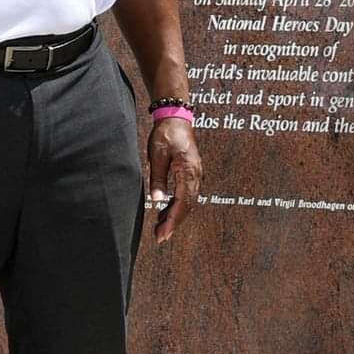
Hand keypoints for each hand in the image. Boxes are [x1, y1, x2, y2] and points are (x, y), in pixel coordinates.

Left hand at [145, 113, 201, 244]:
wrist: (176, 116)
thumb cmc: (166, 133)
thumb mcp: (157, 155)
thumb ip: (158, 178)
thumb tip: (158, 201)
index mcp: (189, 171)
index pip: (182, 203)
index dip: (172, 221)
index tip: (162, 234)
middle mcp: (196, 174)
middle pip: (188, 206)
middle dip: (174, 223)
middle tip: (160, 237)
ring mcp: (195, 173)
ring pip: (188, 201)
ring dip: (175, 215)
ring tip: (160, 227)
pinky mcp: (191, 171)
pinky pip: (187, 193)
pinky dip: (177, 205)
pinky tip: (165, 210)